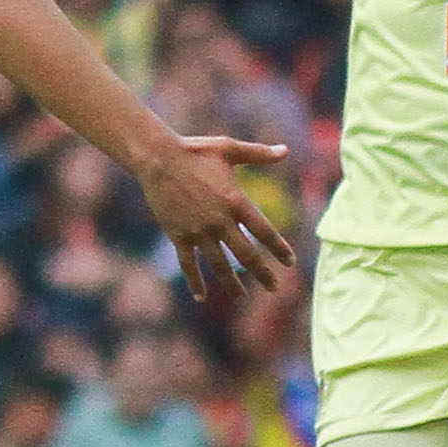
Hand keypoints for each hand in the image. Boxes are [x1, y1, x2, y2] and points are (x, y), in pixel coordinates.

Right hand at [133, 135, 294, 298]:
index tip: (290, 262)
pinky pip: (189, 264)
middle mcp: (220, 221)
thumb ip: (259, 154)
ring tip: (241, 298)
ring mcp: (199, 231)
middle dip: (262, 273)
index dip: (279, 249)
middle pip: (246, 255)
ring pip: (220, 265)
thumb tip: (285, 150)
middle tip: (273, 287)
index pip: (265, 232)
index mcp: (236, 201)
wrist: (158, 158)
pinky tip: (201, 297)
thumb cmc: (195, 150)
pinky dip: (194, 281)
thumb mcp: (230, 148)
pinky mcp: (179, 235)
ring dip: (232, 283)